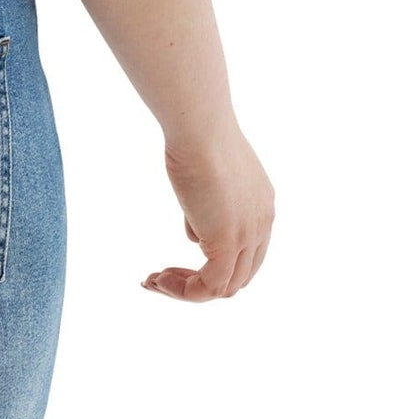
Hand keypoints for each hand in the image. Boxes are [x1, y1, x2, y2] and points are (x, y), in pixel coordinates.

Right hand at [141, 126, 274, 300]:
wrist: (199, 127)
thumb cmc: (195, 136)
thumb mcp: (203, 175)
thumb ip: (204, 207)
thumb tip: (194, 233)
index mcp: (261, 205)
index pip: (246, 251)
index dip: (213, 261)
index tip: (179, 256)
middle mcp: (262, 224)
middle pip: (240, 275)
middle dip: (201, 280)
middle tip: (165, 276)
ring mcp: (248, 235)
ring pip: (226, 287)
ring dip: (189, 290)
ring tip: (157, 281)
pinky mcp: (227, 243)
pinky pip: (210, 287)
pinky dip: (184, 291)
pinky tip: (158, 280)